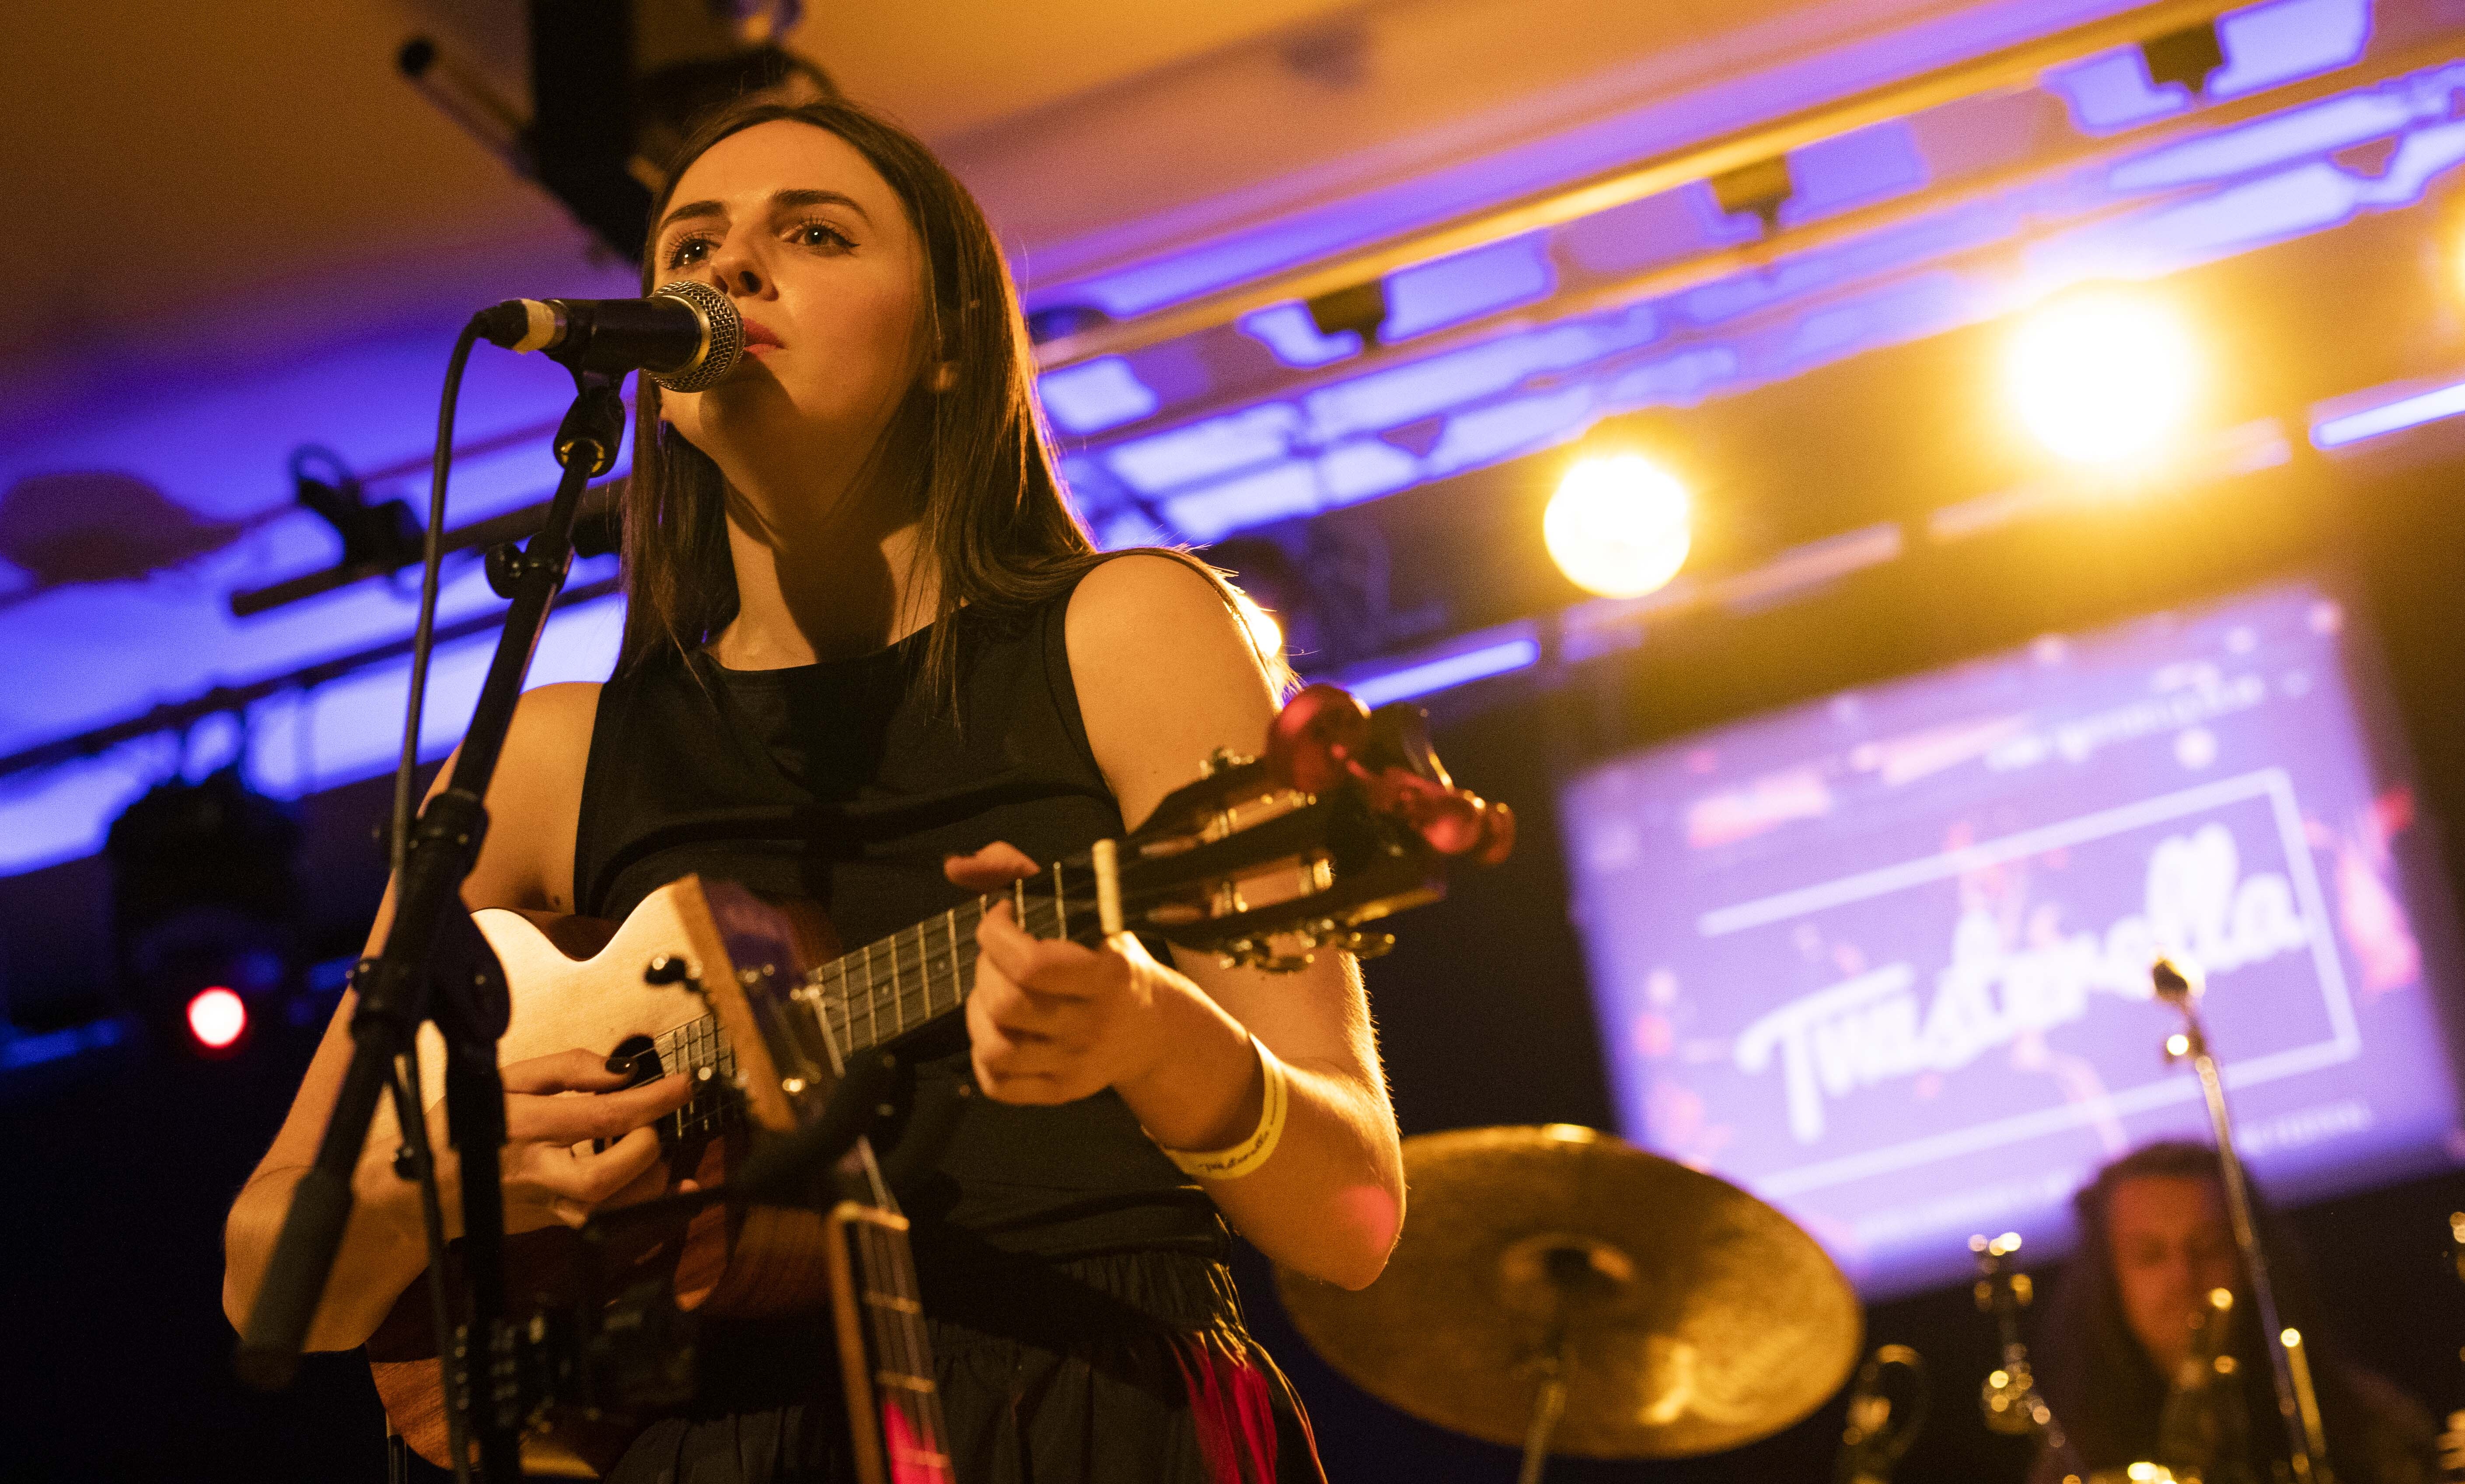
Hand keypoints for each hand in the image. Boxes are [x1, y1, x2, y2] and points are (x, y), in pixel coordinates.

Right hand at [381, 1050, 692, 1236]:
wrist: (427, 1186)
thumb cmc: (466, 1124)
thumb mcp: (508, 1079)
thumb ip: (568, 1068)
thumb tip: (622, 1071)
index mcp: (528, 1127)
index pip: (602, 1116)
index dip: (652, 1101)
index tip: (685, 1084)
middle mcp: (540, 1172)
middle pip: (608, 1175)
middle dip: (646, 1144)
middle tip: (649, 1120)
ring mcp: (550, 1204)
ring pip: (615, 1206)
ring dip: (651, 1174)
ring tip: (646, 1143)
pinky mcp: (558, 1222)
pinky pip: (615, 1222)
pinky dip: (651, 1203)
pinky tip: (674, 1186)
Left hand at [946, 841, 1184, 1105]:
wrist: (1155, 1031)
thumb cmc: (1109, 958)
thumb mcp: (1087, 907)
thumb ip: (1019, 872)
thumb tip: (955, 866)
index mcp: (1108, 976)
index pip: (1031, 966)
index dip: (996, 935)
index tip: (1003, 916)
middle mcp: (1093, 1025)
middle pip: (1006, 1006)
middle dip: (985, 970)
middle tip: (999, 956)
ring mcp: (1076, 1064)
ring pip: (995, 1049)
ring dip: (978, 1013)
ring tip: (993, 992)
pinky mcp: (1061, 1092)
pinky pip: (997, 1085)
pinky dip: (982, 1055)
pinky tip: (998, 1028)